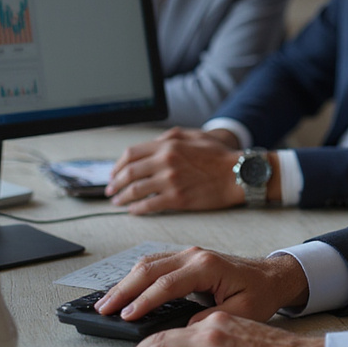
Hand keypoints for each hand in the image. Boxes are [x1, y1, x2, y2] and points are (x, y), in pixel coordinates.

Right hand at [95, 247, 309, 323]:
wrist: (271, 276)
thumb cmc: (260, 293)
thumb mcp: (242, 312)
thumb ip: (211, 319)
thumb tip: (183, 327)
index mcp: (208, 266)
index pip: (167, 284)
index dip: (144, 300)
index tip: (125, 316)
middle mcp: (195, 255)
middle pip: (149, 269)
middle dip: (123, 290)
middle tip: (103, 309)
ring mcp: (189, 253)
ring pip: (148, 263)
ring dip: (125, 282)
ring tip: (105, 302)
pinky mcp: (185, 258)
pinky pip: (154, 263)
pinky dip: (135, 276)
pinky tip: (123, 290)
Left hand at [105, 127, 244, 213]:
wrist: (237, 174)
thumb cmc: (219, 155)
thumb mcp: (194, 136)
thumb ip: (170, 137)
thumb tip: (150, 145)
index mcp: (168, 144)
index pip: (131, 154)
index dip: (118, 166)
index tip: (114, 174)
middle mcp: (165, 161)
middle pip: (128, 173)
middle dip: (115, 183)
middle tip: (110, 191)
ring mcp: (170, 181)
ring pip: (135, 190)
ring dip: (122, 198)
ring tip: (118, 202)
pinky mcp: (177, 199)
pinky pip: (149, 205)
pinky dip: (137, 209)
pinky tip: (134, 211)